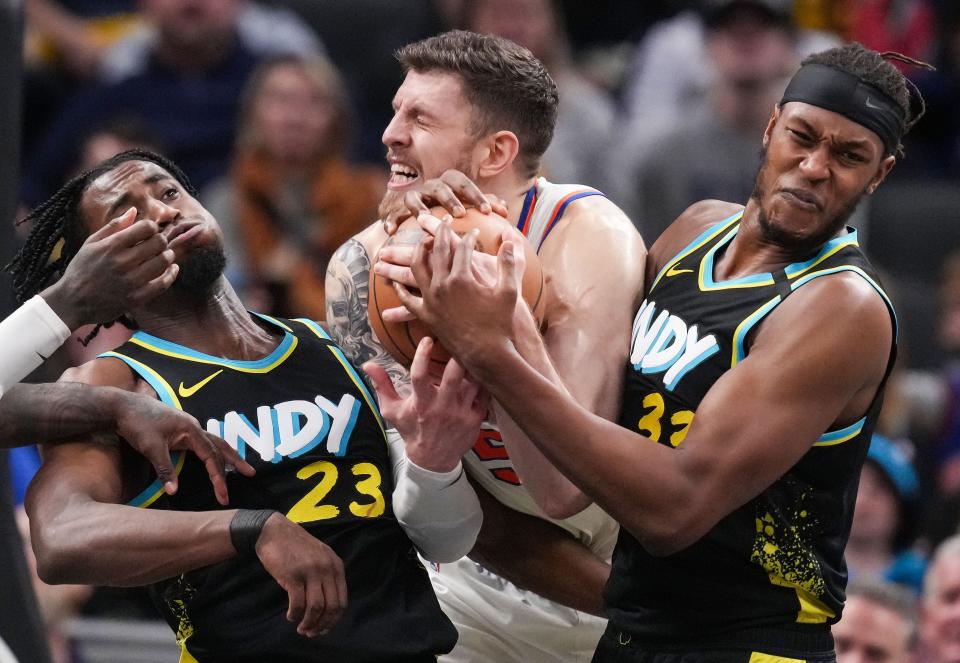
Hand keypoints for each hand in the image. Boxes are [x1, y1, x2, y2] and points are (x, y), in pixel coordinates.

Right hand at [42, 207, 178, 328]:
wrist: (73, 301)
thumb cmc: (82, 269)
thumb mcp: (91, 243)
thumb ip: (114, 226)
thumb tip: (134, 211)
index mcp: (112, 245)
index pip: (146, 228)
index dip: (152, 227)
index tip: (150, 231)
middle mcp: (123, 262)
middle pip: (158, 243)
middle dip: (161, 240)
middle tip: (158, 243)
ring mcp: (132, 281)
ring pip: (164, 261)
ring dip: (168, 255)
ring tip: (163, 254)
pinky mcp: (137, 298)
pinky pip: (163, 283)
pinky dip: (172, 274)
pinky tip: (172, 269)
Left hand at [111, 390, 254, 504]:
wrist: (123, 406)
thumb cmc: (137, 424)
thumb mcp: (151, 447)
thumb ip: (165, 469)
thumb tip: (174, 492)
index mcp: (191, 430)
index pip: (211, 457)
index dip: (218, 477)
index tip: (223, 495)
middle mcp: (194, 427)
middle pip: (220, 446)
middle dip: (235, 462)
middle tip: (250, 474)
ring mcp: (187, 428)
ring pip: (213, 443)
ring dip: (227, 455)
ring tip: (240, 466)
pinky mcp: (180, 430)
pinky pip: (202, 443)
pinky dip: (212, 452)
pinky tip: (213, 459)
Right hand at [256, 514, 346, 637]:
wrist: (273, 531)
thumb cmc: (295, 546)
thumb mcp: (320, 556)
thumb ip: (327, 575)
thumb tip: (328, 606)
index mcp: (336, 565)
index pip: (342, 600)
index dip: (334, 620)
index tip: (324, 629)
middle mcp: (327, 568)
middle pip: (332, 606)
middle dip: (323, 625)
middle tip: (312, 633)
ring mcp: (311, 571)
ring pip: (316, 608)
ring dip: (309, 623)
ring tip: (301, 628)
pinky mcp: (293, 575)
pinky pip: (298, 603)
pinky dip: (295, 614)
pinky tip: (291, 616)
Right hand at [363, 337, 488, 471]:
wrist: (432, 459)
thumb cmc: (411, 429)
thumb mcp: (392, 410)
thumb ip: (382, 385)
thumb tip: (368, 364)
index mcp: (421, 403)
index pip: (420, 376)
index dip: (422, 356)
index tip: (427, 340)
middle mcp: (442, 407)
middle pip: (454, 377)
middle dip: (457, 358)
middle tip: (460, 342)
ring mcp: (461, 413)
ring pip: (474, 383)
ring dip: (473, 367)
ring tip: (473, 352)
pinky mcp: (476, 418)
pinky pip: (485, 394)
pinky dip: (484, 382)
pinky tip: (482, 372)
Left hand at [373, 213, 517, 322]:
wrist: (487, 355)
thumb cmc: (500, 324)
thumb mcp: (510, 291)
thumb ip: (509, 263)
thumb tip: (510, 239)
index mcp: (461, 278)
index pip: (461, 247)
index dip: (468, 237)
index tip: (473, 231)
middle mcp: (441, 286)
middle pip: (435, 252)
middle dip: (438, 234)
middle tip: (442, 223)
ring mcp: (431, 301)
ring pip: (416, 269)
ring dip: (416, 253)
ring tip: (419, 243)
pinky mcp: (427, 316)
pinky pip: (408, 300)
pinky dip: (401, 289)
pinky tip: (396, 282)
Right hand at [379, 169, 507, 234]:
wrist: (418, 213)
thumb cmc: (449, 212)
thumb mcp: (466, 207)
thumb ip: (484, 205)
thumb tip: (504, 208)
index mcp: (450, 185)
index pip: (464, 183)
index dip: (476, 195)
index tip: (489, 211)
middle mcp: (432, 187)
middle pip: (441, 185)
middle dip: (451, 199)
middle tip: (460, 214)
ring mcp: (414, 196)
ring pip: (416, 196)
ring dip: (420, 207)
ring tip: (424, 219)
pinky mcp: (396, 208)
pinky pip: (392, 212)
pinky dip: (391, 218)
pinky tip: (391, 230)